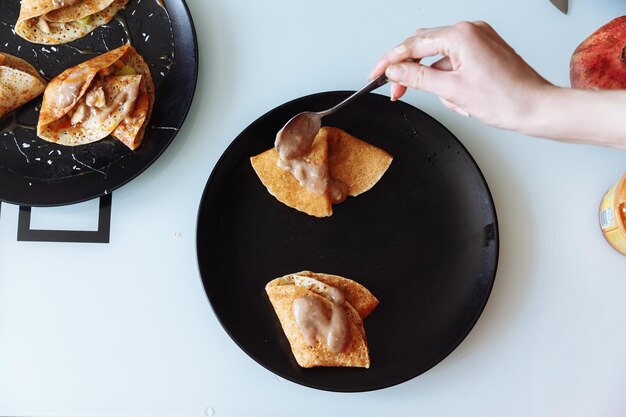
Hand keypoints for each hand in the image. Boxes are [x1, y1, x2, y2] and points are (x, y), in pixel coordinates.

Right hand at [368, 21, 551, 131]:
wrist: (536, 108)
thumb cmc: (506, 99)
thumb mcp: (451, 91)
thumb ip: (417, 77)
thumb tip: (394, 70)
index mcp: (462, 35)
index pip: (413, 44)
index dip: (389, 60)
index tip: (375, 73)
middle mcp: (471, 30)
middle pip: (424, 47)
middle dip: (411, 72)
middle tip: (397, 90)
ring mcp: (479, 39)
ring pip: (440, 59)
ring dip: (437, 82)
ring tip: (454, 102)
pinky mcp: (485, 51)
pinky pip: (455, 63)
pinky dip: (450, 81)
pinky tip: (462, 98)